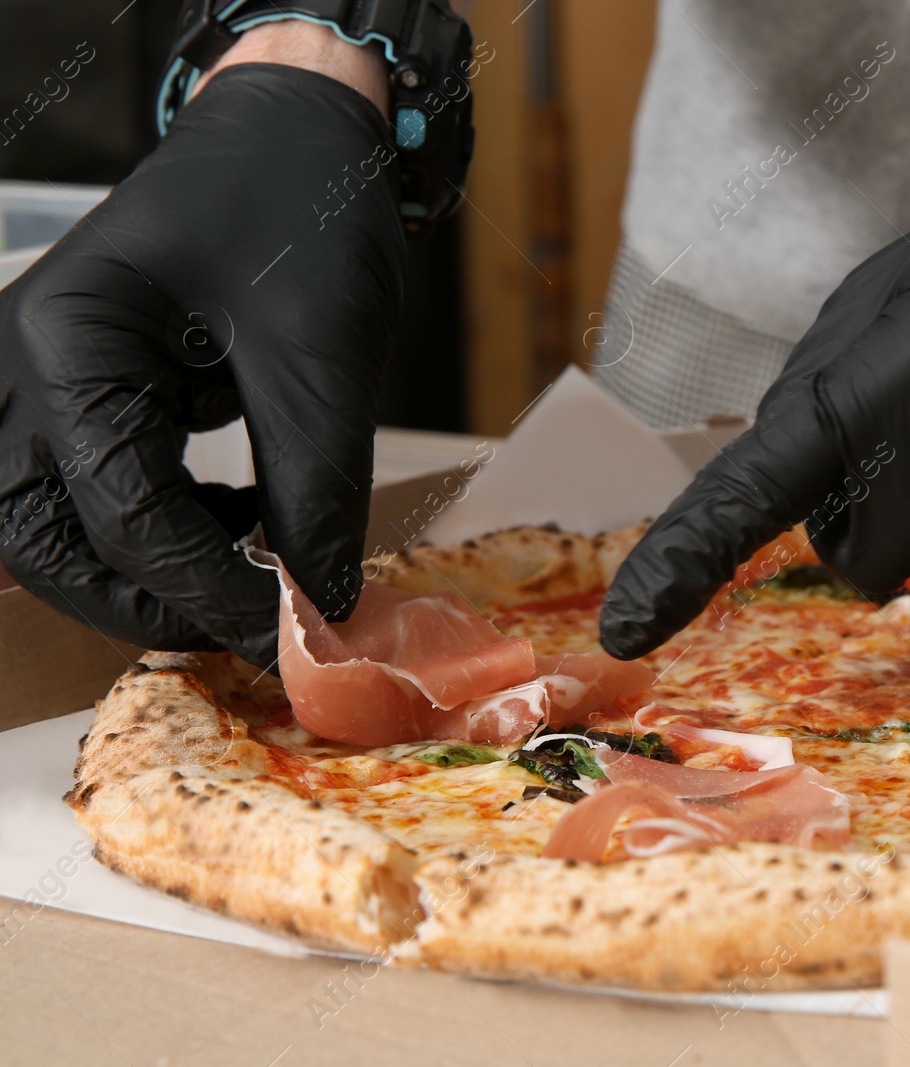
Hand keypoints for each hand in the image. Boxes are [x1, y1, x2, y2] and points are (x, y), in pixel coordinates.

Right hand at [0, 63, 404, 668]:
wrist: (298, 129)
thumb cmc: (301, 210)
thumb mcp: (320, 355)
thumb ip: (314, 488)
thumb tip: (320, 605)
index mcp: (72, 347)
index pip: (122, 517)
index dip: (209, 592)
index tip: (294, 634)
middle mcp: (29, 365)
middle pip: (42, 539)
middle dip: (142, 596)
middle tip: (248, 622)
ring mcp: (47, 373)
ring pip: (50, 522)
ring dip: (136, 569)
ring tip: (242, 569)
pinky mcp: (90, 381)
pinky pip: (91, 483)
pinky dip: (156, 522)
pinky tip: (239, 518)